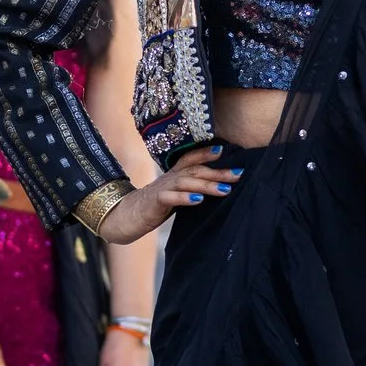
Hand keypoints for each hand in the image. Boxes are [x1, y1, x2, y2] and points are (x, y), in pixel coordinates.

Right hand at [95, 144, 241, 243]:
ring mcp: (162, 188)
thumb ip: (190, 188)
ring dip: (207, 185)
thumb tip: (216, 188)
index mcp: (174, 174)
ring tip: (225, 189)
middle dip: (218, 172)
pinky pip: (170, 198)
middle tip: (238, 174)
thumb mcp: (175, 193)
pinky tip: (198, 200)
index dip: (205, 153)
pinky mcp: (155, 202)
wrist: (127, 216)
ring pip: (186, 182)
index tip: (224, 150)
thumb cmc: (155, 206)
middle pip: (196, 170)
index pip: (190, 159)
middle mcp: (169, 178)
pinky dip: (185, 198)